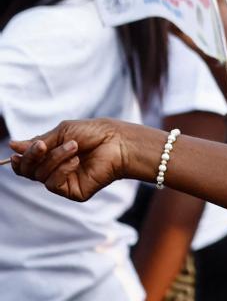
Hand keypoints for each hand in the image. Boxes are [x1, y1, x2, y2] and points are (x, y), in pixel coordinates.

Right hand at [9, 119, 136, 201]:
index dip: (19, 159)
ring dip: (54, 158)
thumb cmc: (95, 133)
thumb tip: (12, 146)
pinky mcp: (73, 192)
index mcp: (52, 156)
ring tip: (74, 146)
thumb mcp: (63, 132)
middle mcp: (55, 170)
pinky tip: (76, 161)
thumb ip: (38, 142)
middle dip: (31, 157)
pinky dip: (61, 170)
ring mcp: (64, 182)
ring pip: (40, 175)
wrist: (118, 141)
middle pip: (27, 171)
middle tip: (42, 146)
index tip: (16, 151)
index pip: (26, 163)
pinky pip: (52, 184)